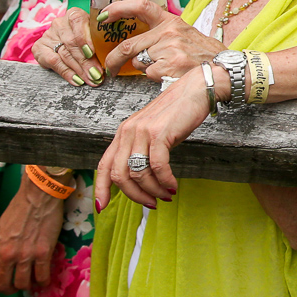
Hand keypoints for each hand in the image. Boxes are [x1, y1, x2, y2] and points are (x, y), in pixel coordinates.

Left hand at [0, 175, 66, 292]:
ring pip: (22, 284)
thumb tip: (2, 262)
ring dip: (26, 287)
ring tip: (30, 282)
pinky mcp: (43, 253)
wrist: (39, 196)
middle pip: (2, 285)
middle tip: (14, 287)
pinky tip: (43, 279)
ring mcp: (25, 256)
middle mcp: (6, 255)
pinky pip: (41, 277)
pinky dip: (42, 282)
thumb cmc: (19, 208)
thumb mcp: (0, 229)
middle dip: (7, 290)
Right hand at [32, 8, 103, 85]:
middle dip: (86, 61)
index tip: (92, 52)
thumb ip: (101, 42)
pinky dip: (67, 73)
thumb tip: (113, 59)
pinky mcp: (39, 48)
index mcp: (74, 14)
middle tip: (96, 74)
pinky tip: (77, 80)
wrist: (63, 43)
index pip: (78, 21)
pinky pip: (54, 62)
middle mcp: (60, 23)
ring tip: (91, 79)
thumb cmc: (88, 39)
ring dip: (79, 69)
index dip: (85, 37)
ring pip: (65, 54)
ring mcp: (48, 35)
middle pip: (72, 43)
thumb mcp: (95, 35)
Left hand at [93, 66, 225, 209]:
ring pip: (138, 173)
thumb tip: (140, 178)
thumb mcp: (151, 132)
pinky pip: (157, 166)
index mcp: (122, 133)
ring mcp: (142, 132)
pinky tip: (173, 185)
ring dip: (153, 190)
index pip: (104, 165)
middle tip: (150, 203)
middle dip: (135, 195)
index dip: (101, 188)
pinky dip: (165, 180)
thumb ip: (141, 150)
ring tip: (166, 195)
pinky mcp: (159, 133)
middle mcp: (127, 132)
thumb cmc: (176, 112)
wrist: (195, 90)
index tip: (102, 206)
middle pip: (119, 175)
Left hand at [97, 0, 217, 79]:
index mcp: (171, 21)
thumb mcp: (186, 34)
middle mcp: (168, 32)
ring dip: (147, 69)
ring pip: (139, 63)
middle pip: (129, 46)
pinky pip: (149, 75)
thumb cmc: (205, 55)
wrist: (226, 69)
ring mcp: (168, 49)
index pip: (142, 6)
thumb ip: (163, 35)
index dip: (119, 8)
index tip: (104, 15)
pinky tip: (172, 75)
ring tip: (168, 68)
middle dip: (113, 60)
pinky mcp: (168, 66)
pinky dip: (157, 78)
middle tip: (110, 68)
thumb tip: (137, 46)